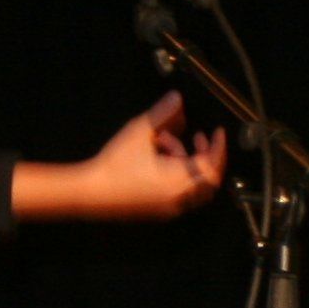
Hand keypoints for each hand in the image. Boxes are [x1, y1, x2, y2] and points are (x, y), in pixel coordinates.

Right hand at [79, 93, 229, 217]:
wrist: (90, 193)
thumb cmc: (115, 163)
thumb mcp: (140, 133)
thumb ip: (162, 113)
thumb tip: (177, 97)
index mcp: (180, 181)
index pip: (213, 165)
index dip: (218, 147)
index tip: (218, 132)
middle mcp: (180, 197)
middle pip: (208, 178)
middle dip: (204, 155)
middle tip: (196, 137)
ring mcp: (170, 207)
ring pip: (193, 184)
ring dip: (186, 161)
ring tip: (163, 142)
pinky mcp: (159, 210)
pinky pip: (180, 192)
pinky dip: (177, 174)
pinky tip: (156, 158)